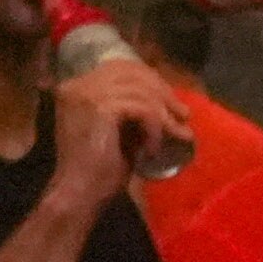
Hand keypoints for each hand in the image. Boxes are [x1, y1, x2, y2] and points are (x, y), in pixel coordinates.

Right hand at [49, 56, 193, 214]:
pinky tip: (154, 149)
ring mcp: (85, 94)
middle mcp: (77, 85)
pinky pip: (141, 108)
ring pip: (140, 90)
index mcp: (78, 87)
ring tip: (179, 135)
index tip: (173, 104)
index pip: (121, 67)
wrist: (79, 194)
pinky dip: (155, 128)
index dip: (152, 81)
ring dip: (165, 114)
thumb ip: (135, 112)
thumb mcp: (121, 133)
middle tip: (184, 116)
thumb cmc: (100, 170)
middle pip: (132, 72)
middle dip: (164, 93)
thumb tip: (169, 105)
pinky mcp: (98, 109)